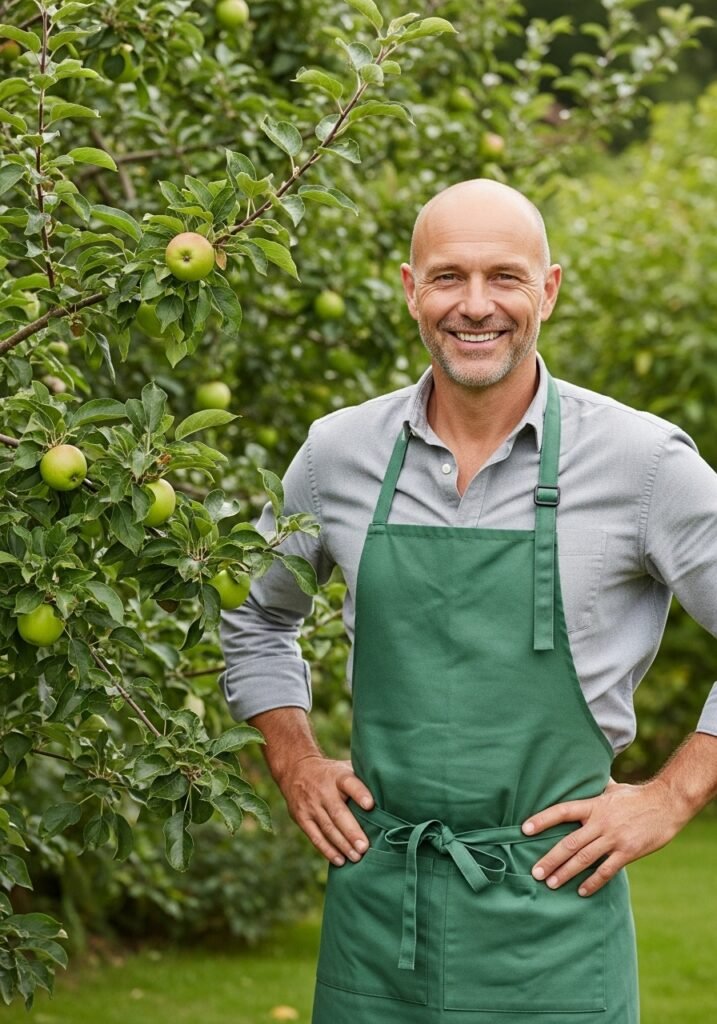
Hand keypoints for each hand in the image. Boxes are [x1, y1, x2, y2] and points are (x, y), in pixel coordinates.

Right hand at [279, 754, 374, 866]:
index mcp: (338, 776)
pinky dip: (327, 850)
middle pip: (338, 812)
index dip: (360, 794)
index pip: (349, 783)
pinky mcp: (301, 817)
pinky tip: (340, 860)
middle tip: (365, 847)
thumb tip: (391, 792)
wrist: (296, 769)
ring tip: (356, 857)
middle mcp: (323, 790)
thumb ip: (362, 779)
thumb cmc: (332, 773)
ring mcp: (310, 805)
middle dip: (352, 831)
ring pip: (327, 827)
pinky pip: (315, 836)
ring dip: (342, 845)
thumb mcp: (344, 768)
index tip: (370, 805)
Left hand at [521, 778, 681, 896]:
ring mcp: (614, 838)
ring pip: (584, 858)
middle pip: (570, 842)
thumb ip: (595, 789)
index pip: (562, 811)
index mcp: (594, 805)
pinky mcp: (628, 852)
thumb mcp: (612, 788)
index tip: (524, 829)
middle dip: (551, 858)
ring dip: (566, 872)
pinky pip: (607, 870)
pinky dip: (593, 882)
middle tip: (534, 872)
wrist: (666, 803)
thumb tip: (583, 777)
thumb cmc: (637, 795)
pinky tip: (582, 891)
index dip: (542, 819)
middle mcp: (601, 822)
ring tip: (550, 883)